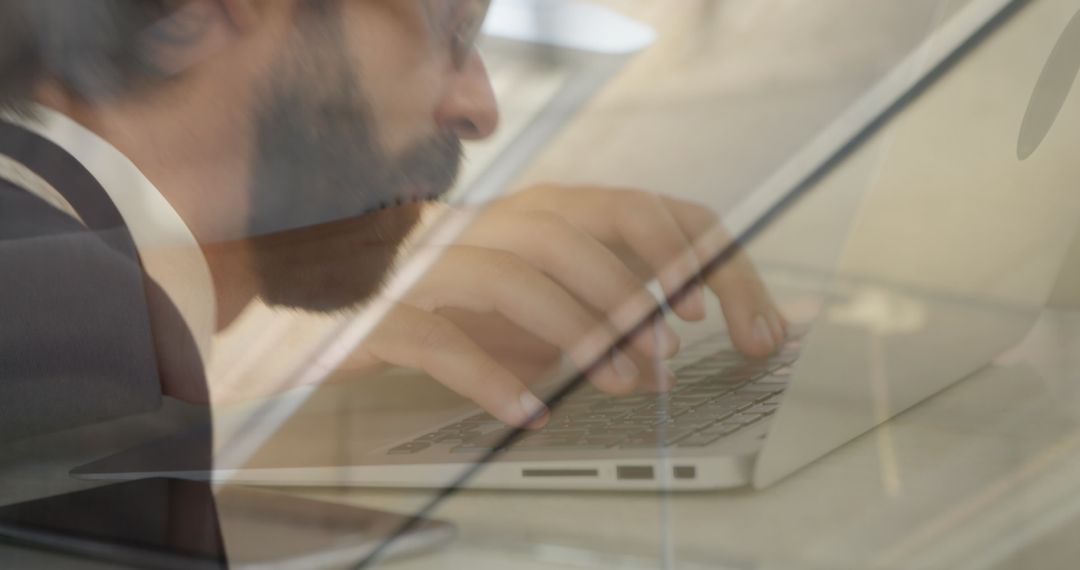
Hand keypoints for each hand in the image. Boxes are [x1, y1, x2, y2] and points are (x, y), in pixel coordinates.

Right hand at [343, 185, 786, 426]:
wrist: (334, 294)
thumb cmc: (453, 294)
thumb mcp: (537, 293)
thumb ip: (594, 306)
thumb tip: (662, 355)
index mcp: (539, 211)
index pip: (632, 207)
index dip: (682, 251)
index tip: (718, 310)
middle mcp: (489, 224)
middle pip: (572, 231)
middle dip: (633, 287)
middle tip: (672, 350)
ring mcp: (434, 264)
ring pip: (512, 278)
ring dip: (577, 329)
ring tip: (622, 381)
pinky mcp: (386, 314)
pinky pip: (441, 342)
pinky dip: (491, 379)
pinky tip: (531, 414)